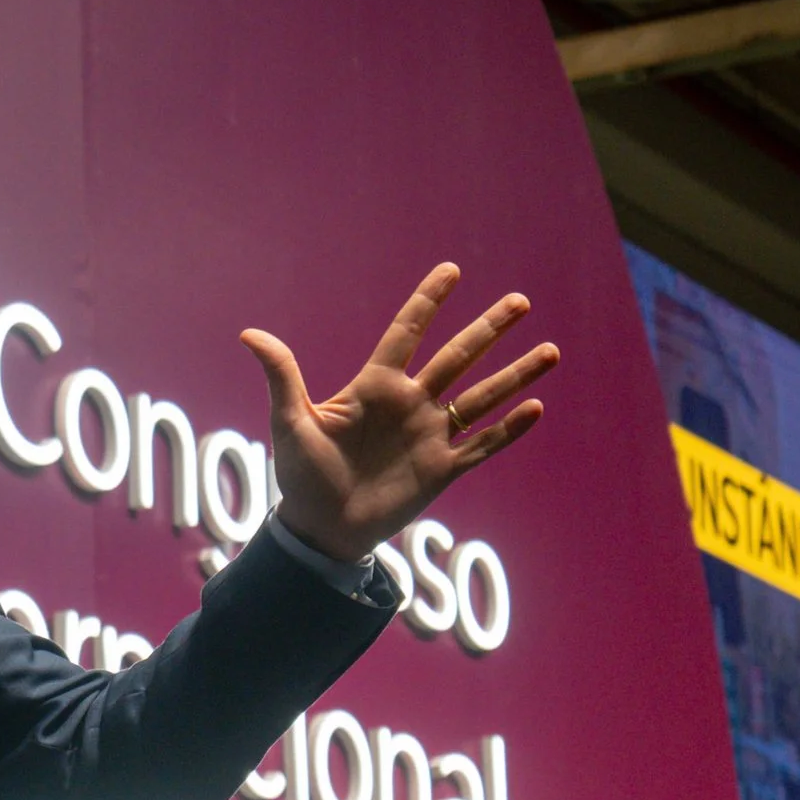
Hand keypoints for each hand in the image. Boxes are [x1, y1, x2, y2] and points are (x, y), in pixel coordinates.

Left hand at [241, 262, 557, 562]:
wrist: (320, 529)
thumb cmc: (301, 475)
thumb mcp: (289, 421)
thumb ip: (281, 376)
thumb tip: (249, 334)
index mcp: (374, 387)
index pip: (406, 333)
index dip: (427, 302)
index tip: (451, 270)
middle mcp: (410, 404)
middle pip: (456, 358)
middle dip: (488, 330)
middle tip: (520, 300)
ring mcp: (430, 436)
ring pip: (481, 397)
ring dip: (515, 374)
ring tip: (550, 349)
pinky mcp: (442, 470)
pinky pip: (482, 445)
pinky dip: (509, 430)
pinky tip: (536, 408)